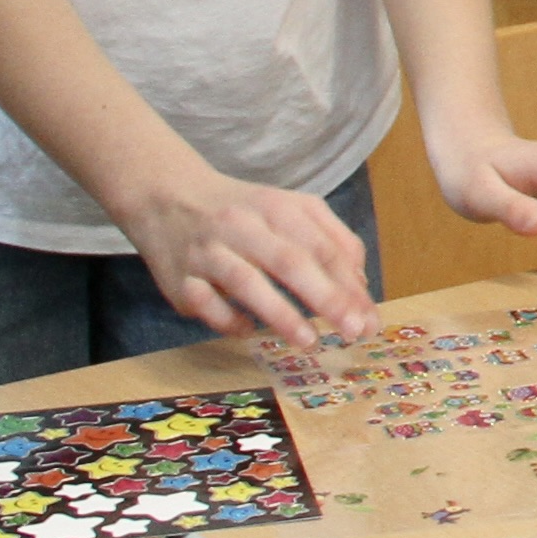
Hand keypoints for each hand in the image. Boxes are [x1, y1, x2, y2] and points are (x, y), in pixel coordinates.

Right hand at [115, 166, 378, 343]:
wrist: (168, 196)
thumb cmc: (244, 212)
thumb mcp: (290, 209)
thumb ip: (331, 239)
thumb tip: (358, 285)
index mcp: (276, 207)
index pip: (321, 246)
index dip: (348, 284)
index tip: (368, 318)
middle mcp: (241, 226)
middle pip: (289, 261)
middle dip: (325, 297)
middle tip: (352, 330)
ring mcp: (208, 252)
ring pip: (245, 282)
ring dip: (280, 314)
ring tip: (309, 341)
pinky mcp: (180, 278)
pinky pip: (206, 304)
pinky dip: (229, 320)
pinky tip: (249, 332)